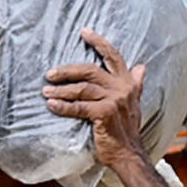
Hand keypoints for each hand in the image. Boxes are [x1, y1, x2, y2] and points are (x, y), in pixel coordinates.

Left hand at [43, 29, 148, 175]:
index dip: (99, 42)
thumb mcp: (134, 103)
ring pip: (82, 88)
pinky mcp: (105, 113)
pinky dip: (62, 106)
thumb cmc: (127, 130)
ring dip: (61, 90)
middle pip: (90, 70)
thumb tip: (140, 67)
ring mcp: (114, 100)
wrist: (129, 155)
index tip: (84, 32)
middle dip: (67, 70)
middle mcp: (123, 88)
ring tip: (46, 91)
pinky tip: (51, 105)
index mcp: (128, 83)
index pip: (114, 57)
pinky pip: (78, 107)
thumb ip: (135, 84)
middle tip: (50, 74)